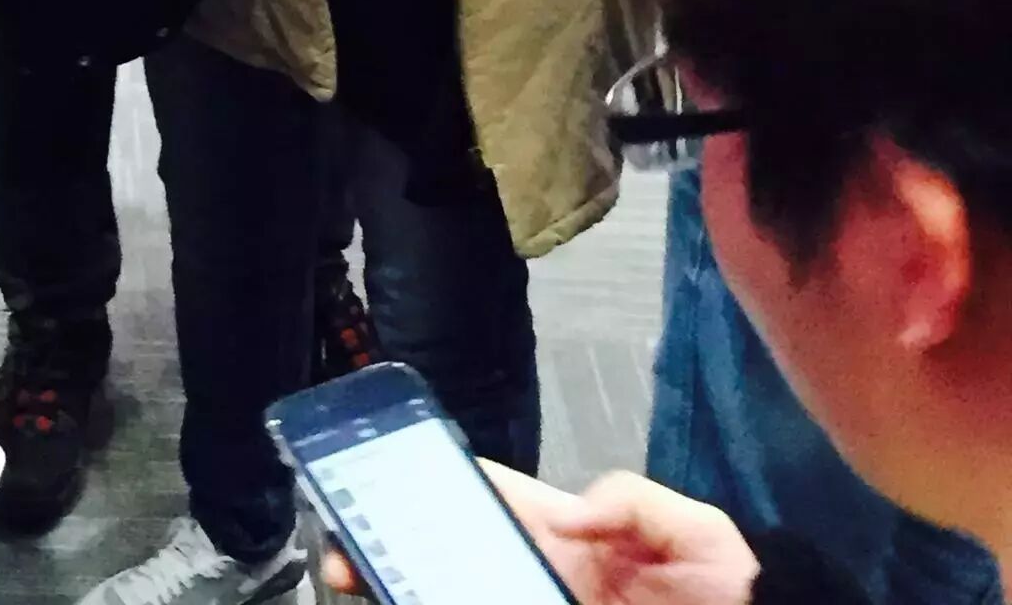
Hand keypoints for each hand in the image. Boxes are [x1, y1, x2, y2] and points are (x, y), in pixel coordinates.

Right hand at [320, 466, 757, 604]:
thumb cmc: (729, 589)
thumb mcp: (695, 529)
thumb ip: (632, 502)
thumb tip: (565, 515)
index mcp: (565, 536)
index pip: (490, 499)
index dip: (434, 486)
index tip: (380, 482)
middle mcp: (538, 577)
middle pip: (451, 558)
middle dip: (393, 550)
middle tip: (345, 555)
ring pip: (454, 594)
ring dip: (403, 588)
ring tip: (358, 585)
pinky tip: (403, 604)